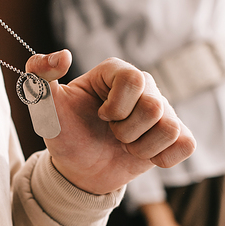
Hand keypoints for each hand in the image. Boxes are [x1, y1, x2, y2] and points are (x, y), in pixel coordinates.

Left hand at [26, 51, 195, 194]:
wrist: (79, 170)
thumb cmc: (66, 134)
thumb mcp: (44, 108)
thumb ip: (38, 76)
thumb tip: (63, 55)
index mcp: (115, 72)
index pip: (133, 80)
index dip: (116, 108)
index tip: (100, 115)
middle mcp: (144, 86)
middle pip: (153, 107)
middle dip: (126, 132)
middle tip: (112, 133)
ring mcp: (163, 110)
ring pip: (170, 129)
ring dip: (141, 147)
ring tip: (125, 144)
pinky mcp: (176, 135)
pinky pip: (186, 145)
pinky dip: (162, 158)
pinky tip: (144, 154)